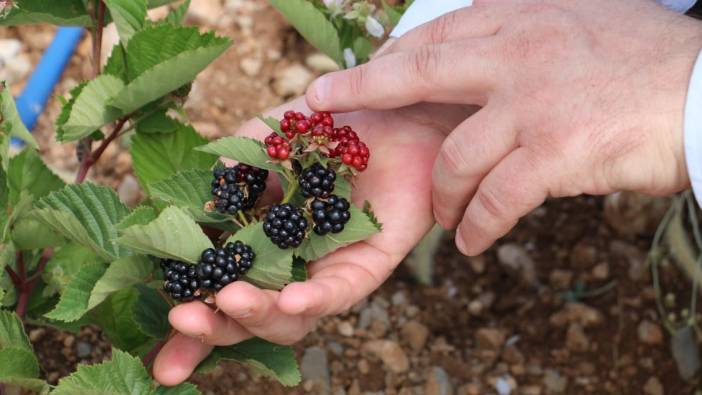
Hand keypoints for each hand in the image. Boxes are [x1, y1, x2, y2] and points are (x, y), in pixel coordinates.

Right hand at [152, 98, 472, 384]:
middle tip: (183, 318)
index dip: (192, 326)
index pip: (217, 293)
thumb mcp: (264, 142)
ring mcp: (326, 272)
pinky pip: (341, 293)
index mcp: (257, 245)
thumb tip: (197, 206)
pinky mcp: (367, 266)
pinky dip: (316, 297)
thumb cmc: (326, 130)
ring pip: (292, 317)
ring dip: (258, 313)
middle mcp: (289, 268)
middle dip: (214, 327)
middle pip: (249, 317)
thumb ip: (232, 171)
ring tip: (232, 298)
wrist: (389, 109)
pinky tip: (293, 297)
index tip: (159, 357)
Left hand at [305, 0, 701, 254]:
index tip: (360, 76)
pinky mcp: (555, 153)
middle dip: (362, 89)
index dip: (391, 60)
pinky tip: (476, 242)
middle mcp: (516, 57)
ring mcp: (532, 105)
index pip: (435, 37)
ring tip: (449, 220)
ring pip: (456, 157)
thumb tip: (485, 47)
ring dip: (445, 197)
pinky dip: (480, 226)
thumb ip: (525, 34)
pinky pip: (497, 199)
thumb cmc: (648, 60)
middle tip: (326, 107)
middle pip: (417, 73)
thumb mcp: (578, 23)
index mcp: (519, 21)